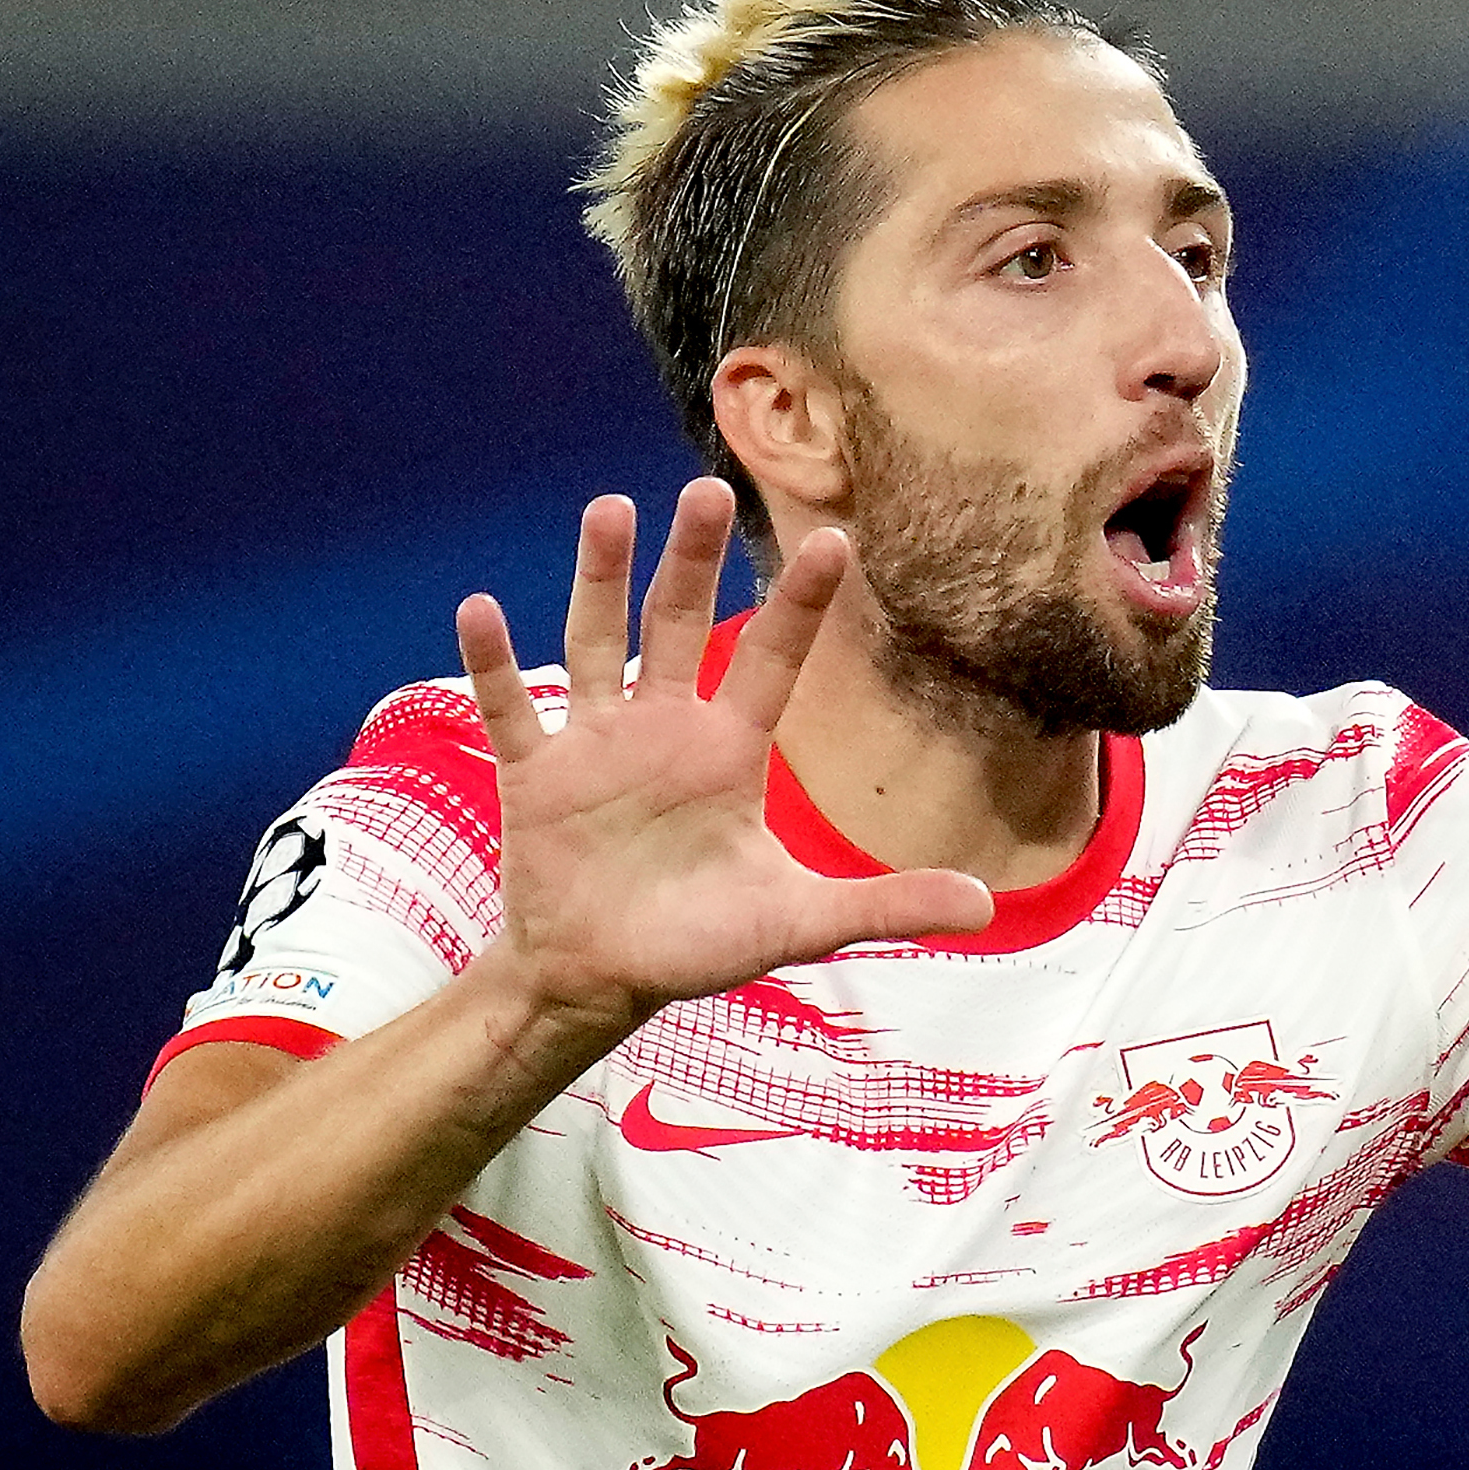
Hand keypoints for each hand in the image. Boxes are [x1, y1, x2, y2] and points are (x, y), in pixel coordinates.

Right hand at [455, 479, 994, 1029]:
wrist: (599, 980)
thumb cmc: (697, 944)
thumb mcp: (797, 924)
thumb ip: (885, 906)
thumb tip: (988, 908)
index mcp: (729, 750)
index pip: (771, 659)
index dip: (800, 604)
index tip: (834, 539)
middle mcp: (664, 728)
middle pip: (678, 623)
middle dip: (693, 559)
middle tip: (709, 489)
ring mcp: (596, 744)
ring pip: (596, 642)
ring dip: (600, 580)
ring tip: (609, 510)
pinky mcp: (536, 773)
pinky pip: (510, 708)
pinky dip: (492, 663)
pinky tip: (480, 609)